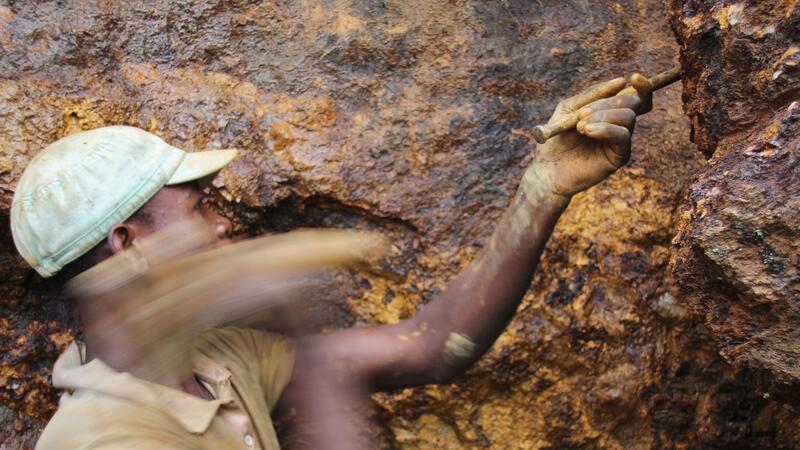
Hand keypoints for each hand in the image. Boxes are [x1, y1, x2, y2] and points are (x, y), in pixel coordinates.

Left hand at [522, 74, 652, 199]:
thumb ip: (592, 95)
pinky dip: (605, 128)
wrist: (547, 168)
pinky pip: (622, 136)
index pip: (635, 96)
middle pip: (632, 103)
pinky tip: (588, 131)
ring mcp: (620, 141)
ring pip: (628, 117)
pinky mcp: (619, 156)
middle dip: (608, 102)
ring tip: (580, 126)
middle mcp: (619, 125)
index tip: (635, 76)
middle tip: (582, 114)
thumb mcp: (570, 109)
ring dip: (603, 116)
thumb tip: (622, 81)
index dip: (641, 86)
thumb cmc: (556, 139)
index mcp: (609, 112)